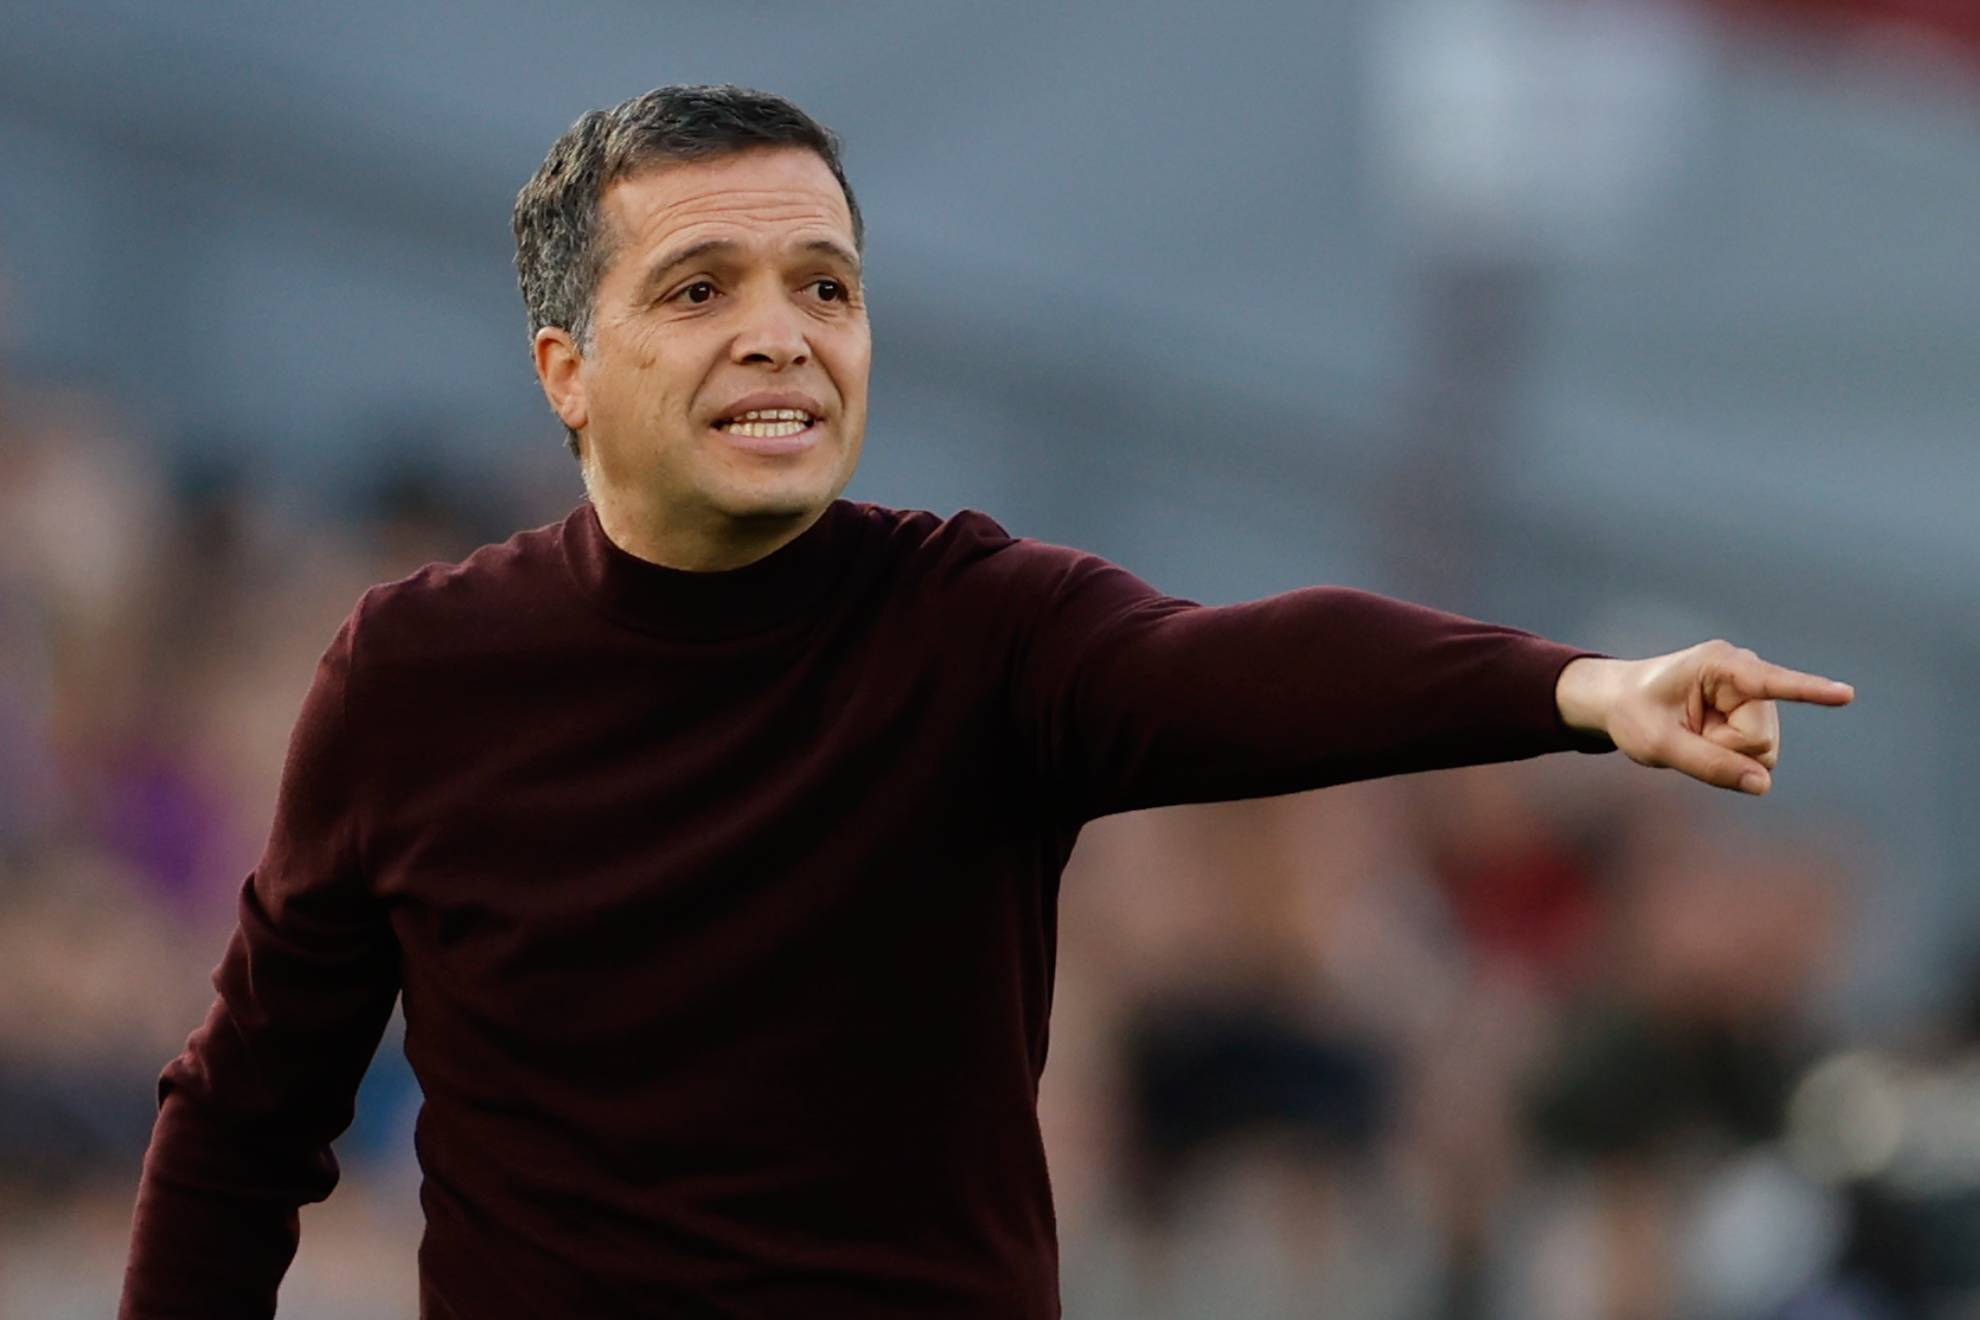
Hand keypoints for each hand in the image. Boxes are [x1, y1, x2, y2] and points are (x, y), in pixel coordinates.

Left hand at [1555, 641, 1853, 794]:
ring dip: (1726, 755)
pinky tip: (1707, 737)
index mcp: (1719, 665)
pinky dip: (1730, 756)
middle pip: (1760, 741)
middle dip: (1725, 752)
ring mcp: (1753, 694)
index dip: (1810, 691)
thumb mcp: (1658, 744)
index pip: (1771, 683)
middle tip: (1687, 734)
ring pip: (1762, 752)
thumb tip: (1763, 786)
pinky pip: (1756, 755)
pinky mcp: (1754, 713)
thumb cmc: (1632, 714)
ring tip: (1694, 733)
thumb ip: (1708, 765)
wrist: (1620, 701)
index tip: (1846, 694)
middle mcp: (1745, 673)